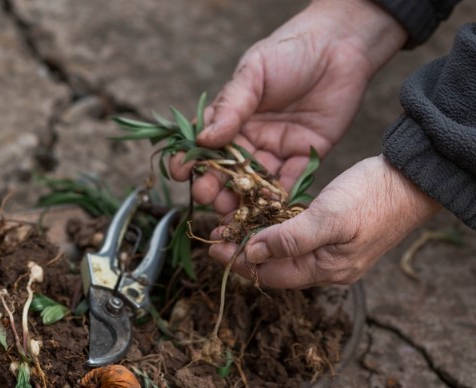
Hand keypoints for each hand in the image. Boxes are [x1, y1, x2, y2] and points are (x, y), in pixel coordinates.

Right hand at [170, 0, 406, 212]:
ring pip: (253, 182)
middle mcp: (249, 138)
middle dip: (214, 186)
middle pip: (226, 170)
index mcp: (230, 118)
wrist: (340, 44)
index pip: (204, 145)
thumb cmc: (290, 51)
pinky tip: (268, 209)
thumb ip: (231, 107)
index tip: (180, 172)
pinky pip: (289, 182)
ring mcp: (275, 149)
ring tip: (232, 211)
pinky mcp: (303, 156)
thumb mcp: (253, 73)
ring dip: (241, 198)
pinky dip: (278, 197)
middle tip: (207, 197)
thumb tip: (203, 139)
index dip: (191, 160)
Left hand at [209, 156, 441, 287]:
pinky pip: (296, 237)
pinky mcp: (334, 231)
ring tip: (233, 224)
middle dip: (244, 254)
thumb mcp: (330, 218)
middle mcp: (327, 266)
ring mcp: (331, 249)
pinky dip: (275, 229)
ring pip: (283, 252)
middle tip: (219, 235)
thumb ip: (291, 239)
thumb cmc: (375, 197)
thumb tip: (253, 253)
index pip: (271, 276)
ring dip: (257, 240)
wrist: (414, 177)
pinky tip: (262, 215)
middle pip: (274, 268)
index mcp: (326, 270)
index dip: (240, 263)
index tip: (214, 248)